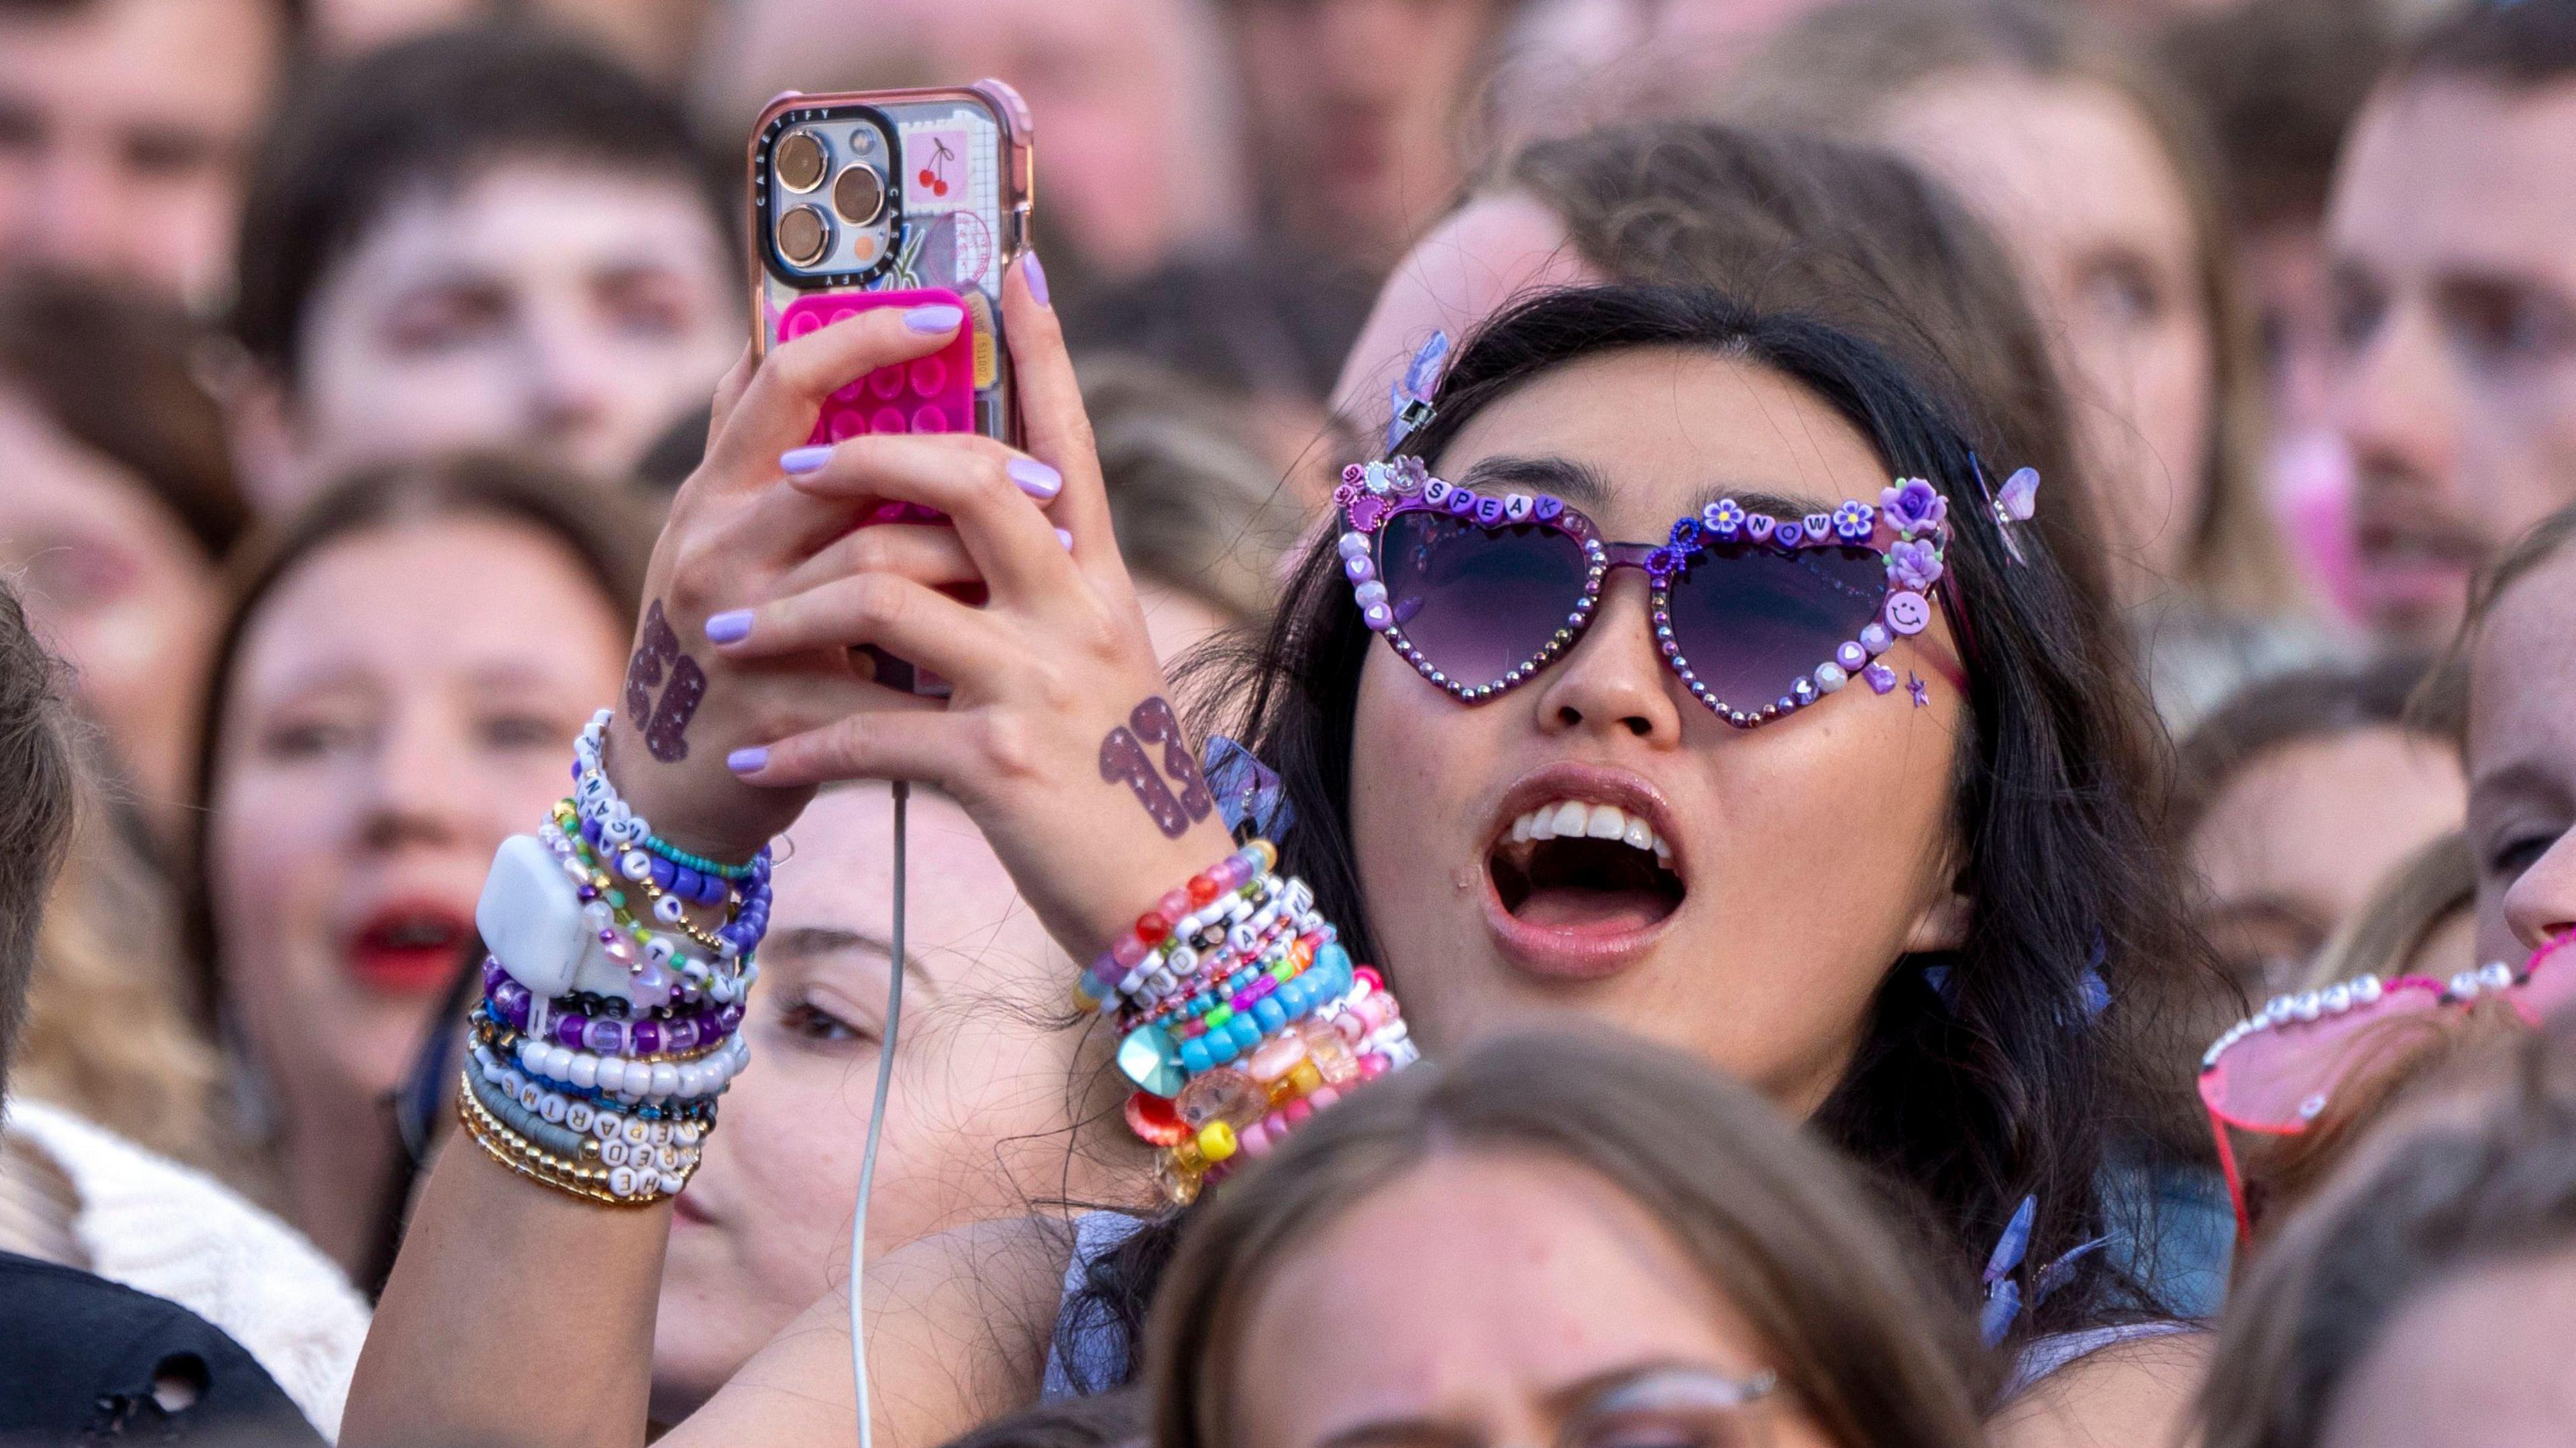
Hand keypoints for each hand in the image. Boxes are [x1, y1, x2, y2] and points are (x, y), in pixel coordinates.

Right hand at [606, 297, 1028, 863]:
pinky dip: (948, 677)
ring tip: (1040, 571)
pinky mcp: (771, 710)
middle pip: (854, 475)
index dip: (867, 333)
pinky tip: (1003, 669)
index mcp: (716, 488)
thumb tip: (793, 321)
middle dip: (965, 472)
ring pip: (877, 572)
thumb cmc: (733, 634)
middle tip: (1045, 480)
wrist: (672, 786)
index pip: (786, 376)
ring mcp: (737, 629)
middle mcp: (716, 545)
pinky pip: (883, 684)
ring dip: (970, 572)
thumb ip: (767, 445)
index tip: (952, 311)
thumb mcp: (730, 533)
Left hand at [710, 257, 1238, 956]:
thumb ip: (1047, 601)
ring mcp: (1039, 685)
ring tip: (736, 636)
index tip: (1007, 265)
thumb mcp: (1107, 671)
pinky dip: (798, 743)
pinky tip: (756, 756)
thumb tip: (974, 543)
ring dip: (791, 615)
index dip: (1041, 350)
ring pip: (885, 599)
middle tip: (789, 476)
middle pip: (970, 480)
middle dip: (865, 459)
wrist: (1174, 905)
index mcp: (1101, 585)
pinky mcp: (998, 765)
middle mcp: (1076, 615)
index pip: (1069, 442)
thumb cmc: (1125, 789)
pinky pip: (867, 730)